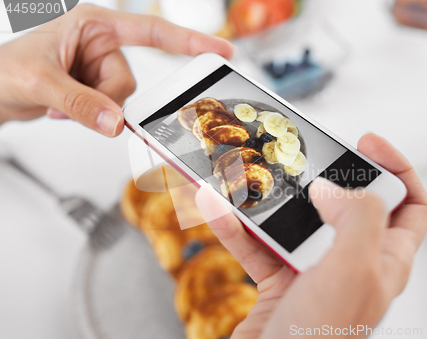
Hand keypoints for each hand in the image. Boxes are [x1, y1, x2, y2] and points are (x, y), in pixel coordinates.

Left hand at [0, 4, 232, 136]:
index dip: (189, 41)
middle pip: (131, 79)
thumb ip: (82, 103)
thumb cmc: (3, 69)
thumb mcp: (41, 82)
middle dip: (105, 98)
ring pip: (122, 98)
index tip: (220, 50)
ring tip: (63, 102)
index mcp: (93, 24)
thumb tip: (115, 123)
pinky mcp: (95, 86)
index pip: (151, 31)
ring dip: (96, 108)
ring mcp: (97, 66)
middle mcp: (99, 43)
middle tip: (74, 101)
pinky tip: (66, 108)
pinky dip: (92, 114)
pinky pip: (111, 107)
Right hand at [195, 132, 426, 337]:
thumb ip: (357, 218)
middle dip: (318, 175)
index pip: (409, 205)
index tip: (365, 143)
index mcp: (384, 259)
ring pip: (292, 221)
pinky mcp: (279, 280)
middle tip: (296, 154)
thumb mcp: (354, 272)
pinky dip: (235, 226)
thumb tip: (332, 189)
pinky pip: (256, 244)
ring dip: (265, 198)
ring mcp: (313, 270)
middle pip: (343, 204)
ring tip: (243, 175)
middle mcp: (351, 262)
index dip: (395, 168)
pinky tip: (216, 207)